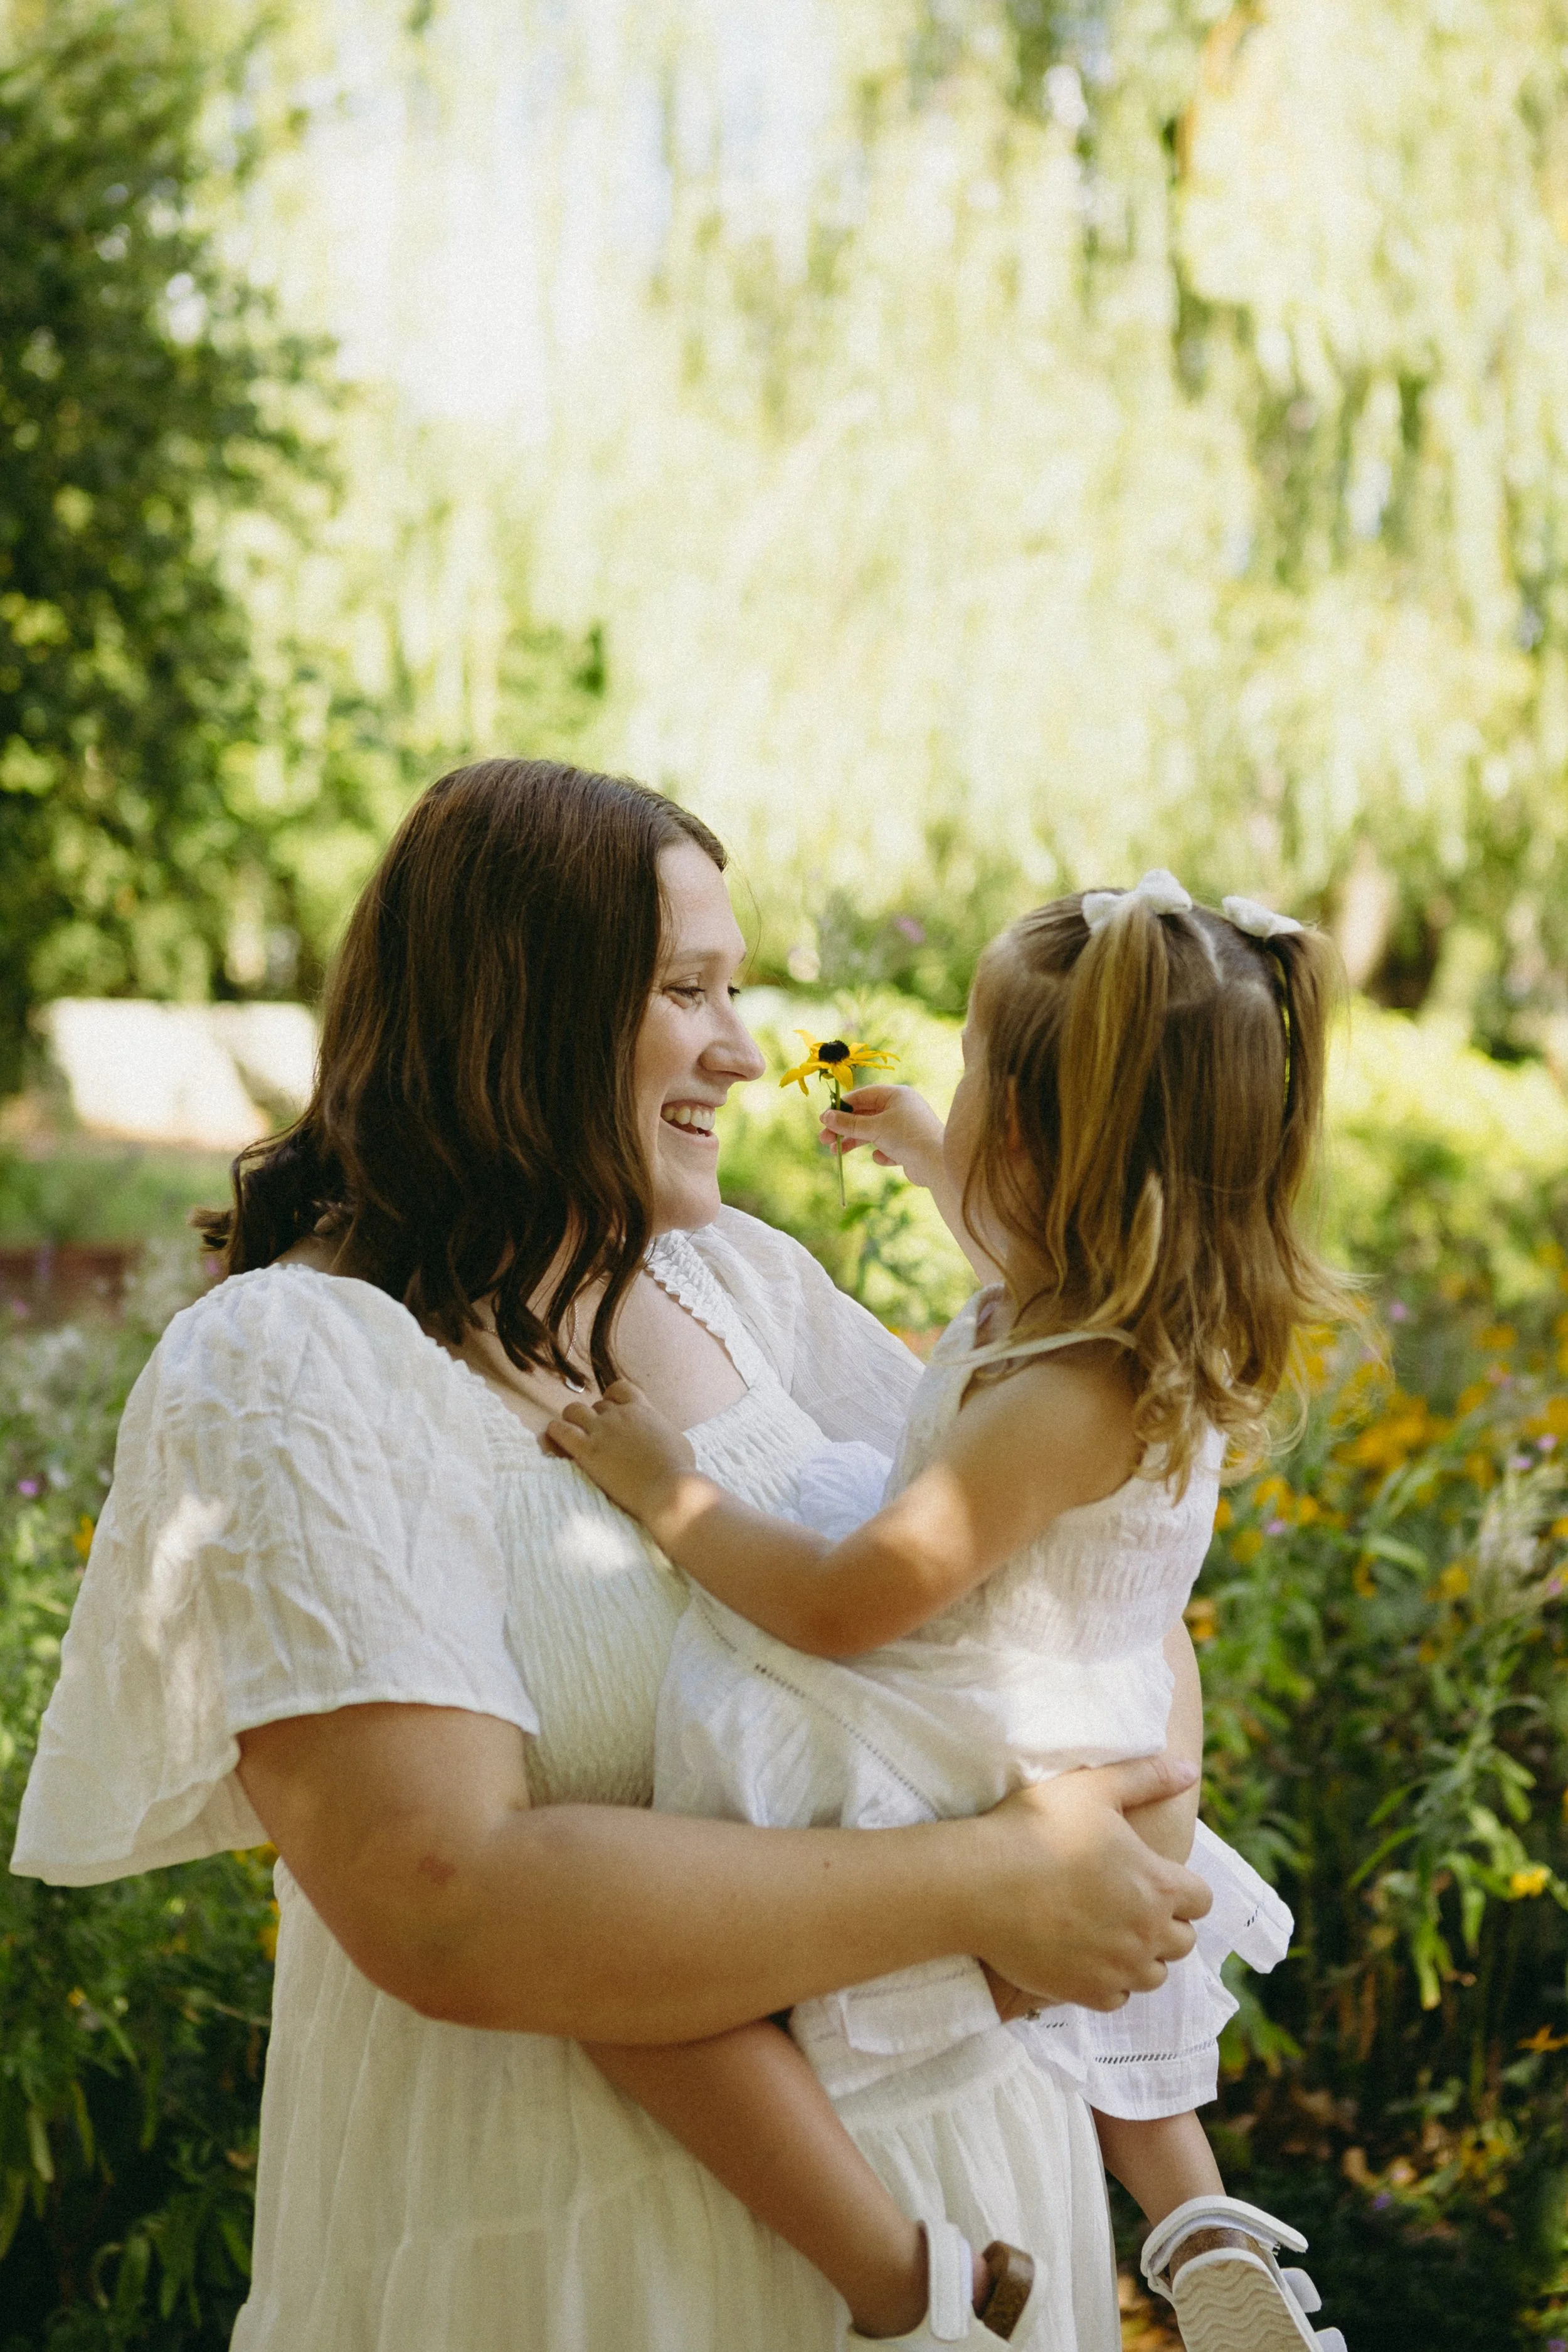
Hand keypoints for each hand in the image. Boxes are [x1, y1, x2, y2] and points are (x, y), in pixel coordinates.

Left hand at [545, 1380, 698, 1531]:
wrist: (669, 1489)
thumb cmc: (679, 1471)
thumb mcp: (676, 1441)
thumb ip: (660, 1431)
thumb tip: (658, 1435)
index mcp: (643, 1410)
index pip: (619, 1389)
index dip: (611, 1399)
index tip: (612, 1412)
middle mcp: (620, 1415)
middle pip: (596, 1405)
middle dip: (595, 1419)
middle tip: (596, 1438)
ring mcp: (602, 1431)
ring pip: (573, 1410)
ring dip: (572, 1421)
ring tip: (572, 1435)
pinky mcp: (587, 1451)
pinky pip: (560, 1431)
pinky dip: (554, 1431)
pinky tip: (555, 1437)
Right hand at [820, 1084, 946, 1189]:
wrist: (938, 1163)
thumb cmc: (907, 1137)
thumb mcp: (874, 1127)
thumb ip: (849, 1123)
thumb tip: (825, 1116)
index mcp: (897, 1095)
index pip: (863, 1096)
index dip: (842, 1107)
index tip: (824, 1118)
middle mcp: (903, 1108)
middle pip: (866, 1115)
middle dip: (844, 1128)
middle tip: (824, 1139)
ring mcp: (906, 1128)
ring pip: (873, 1132)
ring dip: (855, 1141)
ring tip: (836, 1152)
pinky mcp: (909, 1147)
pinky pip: (888, 1147)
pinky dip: (882, 1153)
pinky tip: (884, 1158)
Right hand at [972, 1757, 1212, 2012]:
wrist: (980, 1882)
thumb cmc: (1037, 1827)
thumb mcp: (1094, 1786)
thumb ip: (1147, 1776)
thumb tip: (1189, 1769)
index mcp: (1158, 1884)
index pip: (1201, 1900)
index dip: (1183, 1888)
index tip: (1155, 1878)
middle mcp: (1147, 1933)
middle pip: (1183, 1941)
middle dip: (1165, 1923)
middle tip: (1130, 1903)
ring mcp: (1117, 1968)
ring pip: (1153, 1975)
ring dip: (1141, 1956)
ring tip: (1111, 1932)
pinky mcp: (1085, 1992)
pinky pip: (1117, 1998)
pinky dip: (1109, 1981)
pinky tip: (1085, 1956)